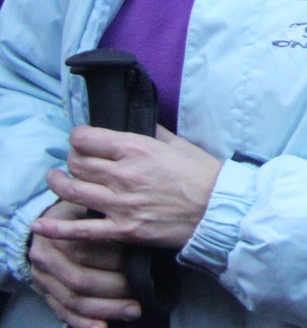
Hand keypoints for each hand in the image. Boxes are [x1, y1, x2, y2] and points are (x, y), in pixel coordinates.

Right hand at [28, 199, 140, 327]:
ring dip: (106, 309)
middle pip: (81, 279)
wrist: (43, 223)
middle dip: (116, 288)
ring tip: (134, 311)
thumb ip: (105, 216)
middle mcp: (46, 258)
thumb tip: (140, 224)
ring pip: (74, 300)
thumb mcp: (89, 207)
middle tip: (145, 291)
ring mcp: (42, 279)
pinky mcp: (43, 294)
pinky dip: (82, 323)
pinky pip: (62, 312)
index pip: (87, 250)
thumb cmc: (78, 214)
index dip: (115, 259)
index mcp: (59, 233)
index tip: (144, 263)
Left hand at [33, 125, 221, 251]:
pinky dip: (57, 226)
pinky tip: (41, 223)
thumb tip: (139, 124)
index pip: (88, 138)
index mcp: (138, 149)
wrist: (218, 210)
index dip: (78, 137)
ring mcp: (120, 203)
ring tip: (56, 179)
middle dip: (70, 159)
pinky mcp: (122, 229)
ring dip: (58, 183)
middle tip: (74, 161)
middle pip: (77, 163)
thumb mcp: (180, 145)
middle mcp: (124, 174)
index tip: (80, 139)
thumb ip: (155, 133)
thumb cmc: (204, 175)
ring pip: (72, 189)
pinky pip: (81, 229)